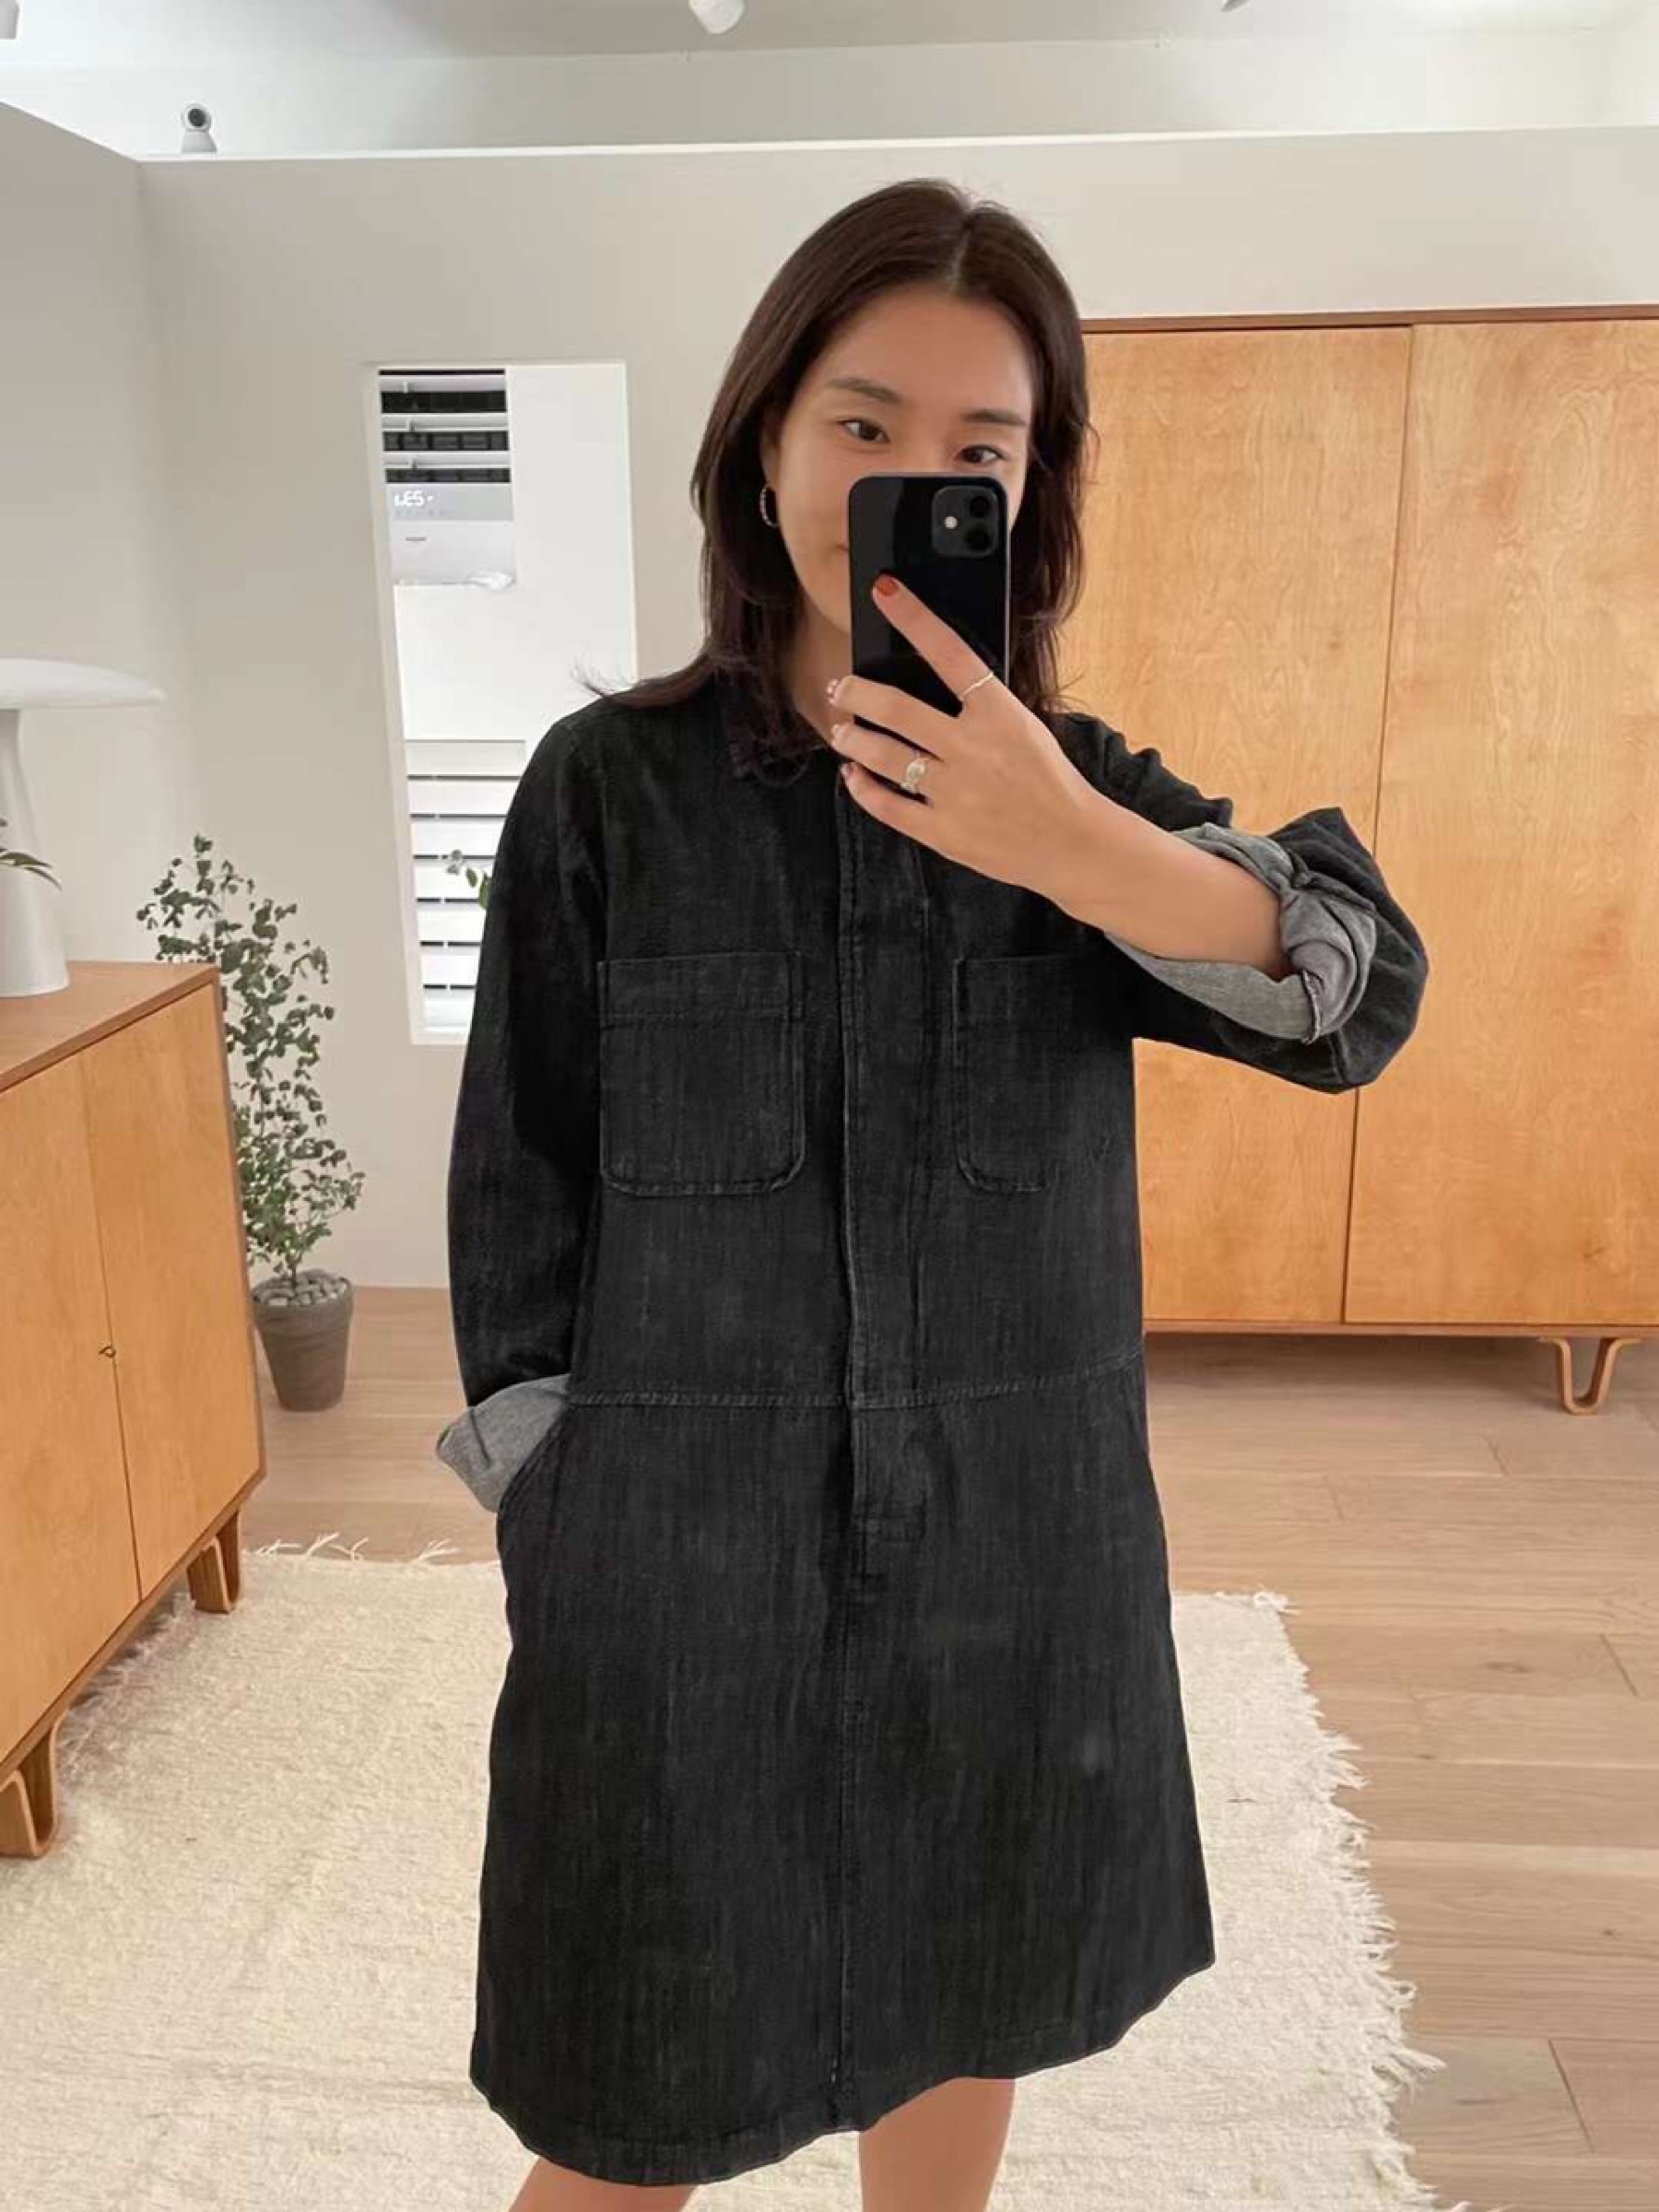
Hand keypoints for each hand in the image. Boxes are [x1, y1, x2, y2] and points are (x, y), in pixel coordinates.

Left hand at [827, 572, 1099, 897]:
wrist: (1072, 843)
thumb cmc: (1050, 782)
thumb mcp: (1025, 728)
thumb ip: (981, 706)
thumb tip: (931, 681)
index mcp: (1000, 715)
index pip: (949, 652)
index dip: (913, 617)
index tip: (885, 592)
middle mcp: (973, 749)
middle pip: (896, 708)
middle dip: (856, 692)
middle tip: (841, 687)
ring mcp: (955, 792)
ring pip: (882, 755)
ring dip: (851, 738)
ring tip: (841, 730)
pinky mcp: (942, 831)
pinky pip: (886, 806)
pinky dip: (862, 788)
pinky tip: (854, 776)